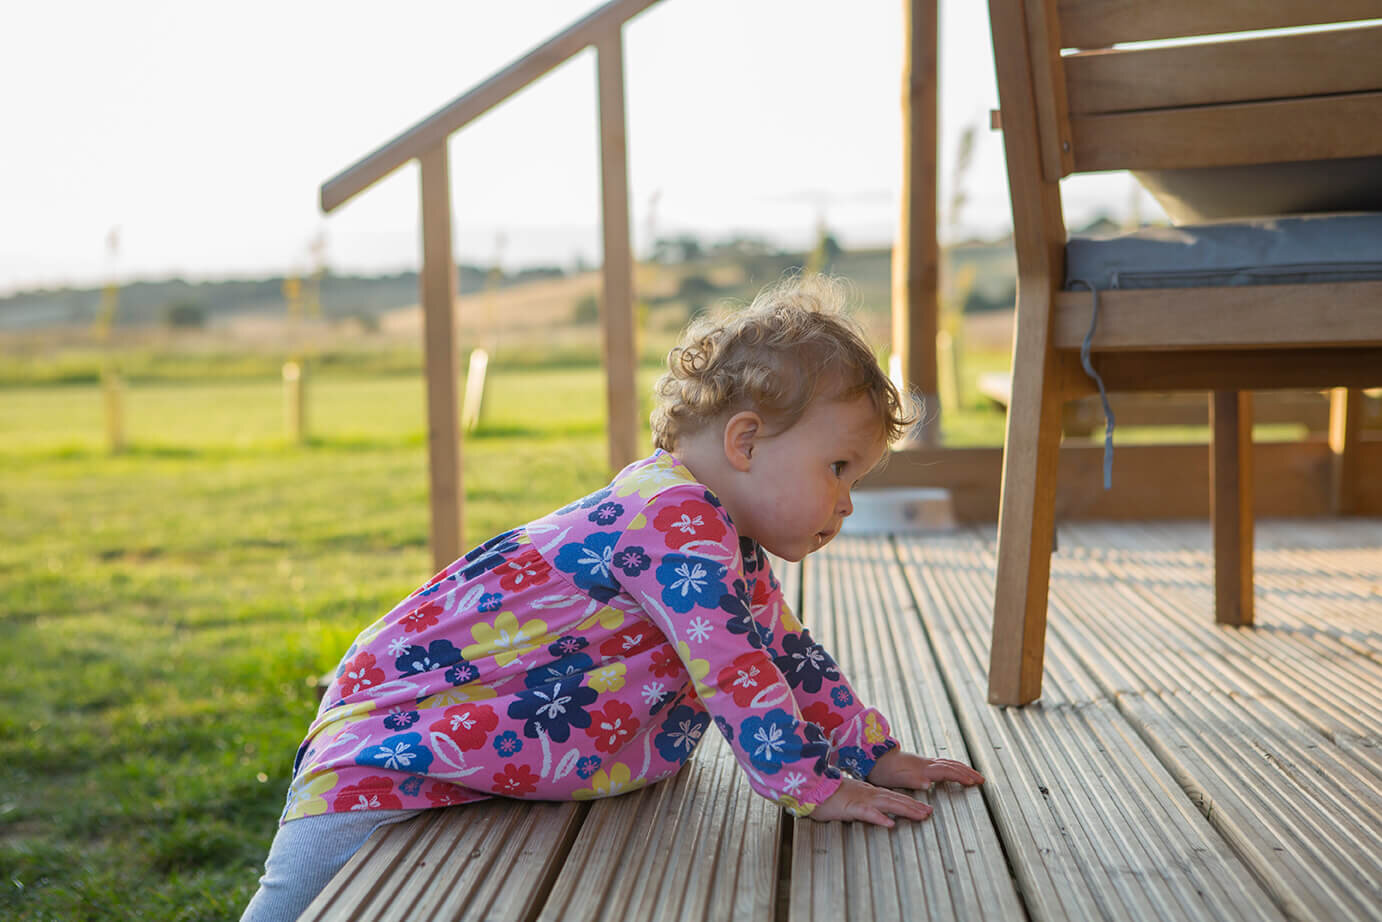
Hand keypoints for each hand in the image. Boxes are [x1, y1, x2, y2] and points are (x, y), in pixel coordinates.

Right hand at [810, 776, 932, 826]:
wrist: (811, 788)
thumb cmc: (827, 795)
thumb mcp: (849, 798)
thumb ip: (863, 804)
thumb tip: (874, 811)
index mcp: (868, 792)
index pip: (893, 797)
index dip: (909, 802)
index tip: (923, 808)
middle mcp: (868, 794)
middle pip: (896, 799)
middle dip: (914, 806)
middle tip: (930, 812)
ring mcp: (861, 799)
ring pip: (888, 804)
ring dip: (905, 809)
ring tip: (920, 815)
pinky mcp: (851, 807)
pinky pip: (867, 813)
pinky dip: (879, 817)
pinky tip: (889, 823)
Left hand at [867, 749, 984, 790]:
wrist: (873, 758)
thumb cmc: (883, 770)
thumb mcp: (895, 778)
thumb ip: (912, 780)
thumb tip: (927, 783)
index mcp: (923, 769)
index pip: (947, 772)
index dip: (962, 777)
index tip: (975, 782)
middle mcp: (926, 764)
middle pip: (951, 766)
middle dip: (967, 772)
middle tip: (981, 779)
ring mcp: (924, 762)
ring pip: (948, 763)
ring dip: (962, 769)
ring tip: (973, 774)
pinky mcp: (920, 763)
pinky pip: (942, 763)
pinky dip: (952, 767)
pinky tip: (952, 770)